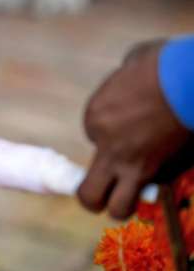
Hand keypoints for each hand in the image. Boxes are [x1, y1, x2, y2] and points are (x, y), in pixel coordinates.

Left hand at [78, 40, 190, 218]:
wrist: (193, 78)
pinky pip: (156, 189)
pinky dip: (158, 184)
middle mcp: (109, 148)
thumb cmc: (164, 63)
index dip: (108, 132)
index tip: (127, 122)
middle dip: (93, 198)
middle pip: (88, 195)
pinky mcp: (167, 172)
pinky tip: (165, 166)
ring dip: (121, 205)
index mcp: (95, 117)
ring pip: (119, 207)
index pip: (92, 136)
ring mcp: (137, 165)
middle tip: (103, 191)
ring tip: (128, 196)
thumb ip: (124, 83)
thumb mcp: (131, 65)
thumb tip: (130, 80)